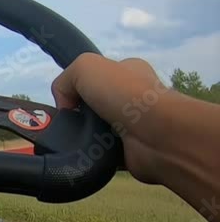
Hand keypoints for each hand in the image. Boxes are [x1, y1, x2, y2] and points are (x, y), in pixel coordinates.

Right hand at [51, 53, 175, 183]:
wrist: (158, 134)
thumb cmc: (125, 93)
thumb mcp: (85, 66)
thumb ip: (64, 81)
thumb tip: (65, 108)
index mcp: (129, 73)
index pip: (96, 79)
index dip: (77, 88)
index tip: (69, 101)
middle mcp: (134, 98)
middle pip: (93, 107)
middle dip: (78, 116)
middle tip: (70, 123)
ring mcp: (134, 125)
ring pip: (95, 132)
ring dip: (82, 137)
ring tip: (76, 140)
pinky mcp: (130, 151)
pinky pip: (101, 154)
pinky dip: (91, 155)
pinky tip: (87, 153)